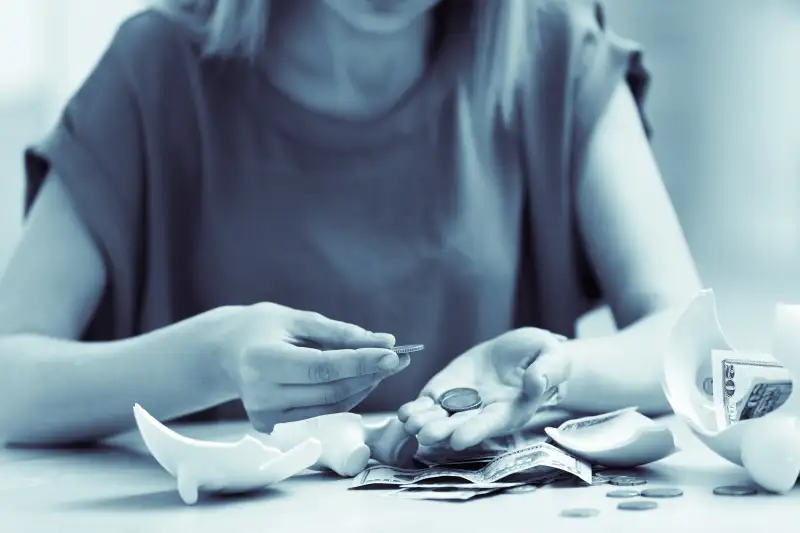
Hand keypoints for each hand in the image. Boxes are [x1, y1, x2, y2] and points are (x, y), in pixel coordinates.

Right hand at [212, 303, 407, 431]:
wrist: (226, 352)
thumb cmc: (264, 328)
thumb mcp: (299, 319)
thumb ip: (342, 333)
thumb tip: (386, 342)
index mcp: (262, 360)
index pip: (322, 367)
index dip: (360, 362)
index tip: (394, 353)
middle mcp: (261, 394)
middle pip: (330, 390)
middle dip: (370, 374)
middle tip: (398, 357)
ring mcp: (265, 416)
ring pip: (331, 406)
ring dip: (363, 387)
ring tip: (383, 365)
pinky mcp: (272, 427)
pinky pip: (322, 413)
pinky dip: (346, 396)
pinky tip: (360, 379)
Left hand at [397, 328, 570, 449]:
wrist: (521, 353)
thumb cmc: (543, 358)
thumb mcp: (550, 358)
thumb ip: (546, 371)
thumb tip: (537, 380)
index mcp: (511, 411)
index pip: (491, 424)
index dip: (475, 431)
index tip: (458, 439)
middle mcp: (484, 414)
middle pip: (461, 426)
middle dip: (443, 430)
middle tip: (426, 434)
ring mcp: (462, 404)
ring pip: (441, 418)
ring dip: (425, 422)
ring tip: (409, 422)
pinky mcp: (446, 391)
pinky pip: (429, 403)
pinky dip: (417, 409)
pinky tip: (404, 413)